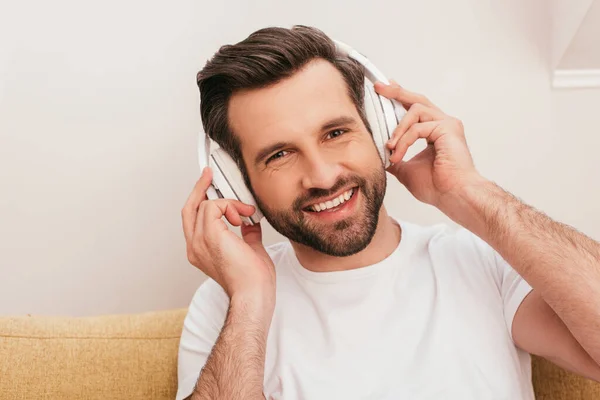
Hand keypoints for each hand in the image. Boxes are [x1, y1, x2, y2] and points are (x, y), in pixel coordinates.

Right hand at [181, 167, 275, 302]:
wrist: (253, 294)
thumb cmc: (253, 281)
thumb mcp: (251, 250)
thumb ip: (247, 234)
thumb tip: (250, 221)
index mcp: (201, 250)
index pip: (194, 218)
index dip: (200, 200)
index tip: (211, 185)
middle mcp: (195, 246)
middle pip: (190, 208)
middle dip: (200, 188)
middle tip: (209, 174)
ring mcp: (199, 242)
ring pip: (204, 205)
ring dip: (228, 203)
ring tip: (245, 214)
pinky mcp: (209, 236)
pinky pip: (213, 207)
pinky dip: (230, 206)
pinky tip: (243, 217)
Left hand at [374, 81, 484, 207]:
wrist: (453, 196)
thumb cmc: (437, 187)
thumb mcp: (406, 169)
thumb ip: (395, 157)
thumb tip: (379, 154)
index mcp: (435, 132)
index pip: (415, 109)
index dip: (399, 98)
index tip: (383, 91)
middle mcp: (443, 124)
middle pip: (417, 100)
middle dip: (396, 92)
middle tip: (378, 87)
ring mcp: (447, 124)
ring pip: (415, 110)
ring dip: (398, 129)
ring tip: (390, 147)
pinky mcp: (448, 128)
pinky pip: (417, 127)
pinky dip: (404, 140)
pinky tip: (397, 154)